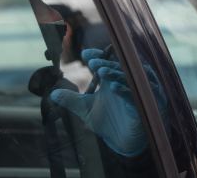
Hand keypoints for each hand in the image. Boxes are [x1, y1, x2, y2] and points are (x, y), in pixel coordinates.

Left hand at [50, 49, 166, 156]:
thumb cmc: (109, 123)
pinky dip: (125, 90)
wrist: (123, 142)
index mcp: (115, 80)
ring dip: (116, 73)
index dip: (98, 56)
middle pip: (120, 68)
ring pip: (130, 78)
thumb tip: (52, 94)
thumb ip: (71, 100)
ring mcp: (137, 93)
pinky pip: (135, 95)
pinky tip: (113, 87)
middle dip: (107, 64)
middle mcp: (128, 84)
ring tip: (102, 71)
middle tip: (93, 62)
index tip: (85, 54)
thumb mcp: (86, 110)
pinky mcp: (143, 106)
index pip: (108, 62)